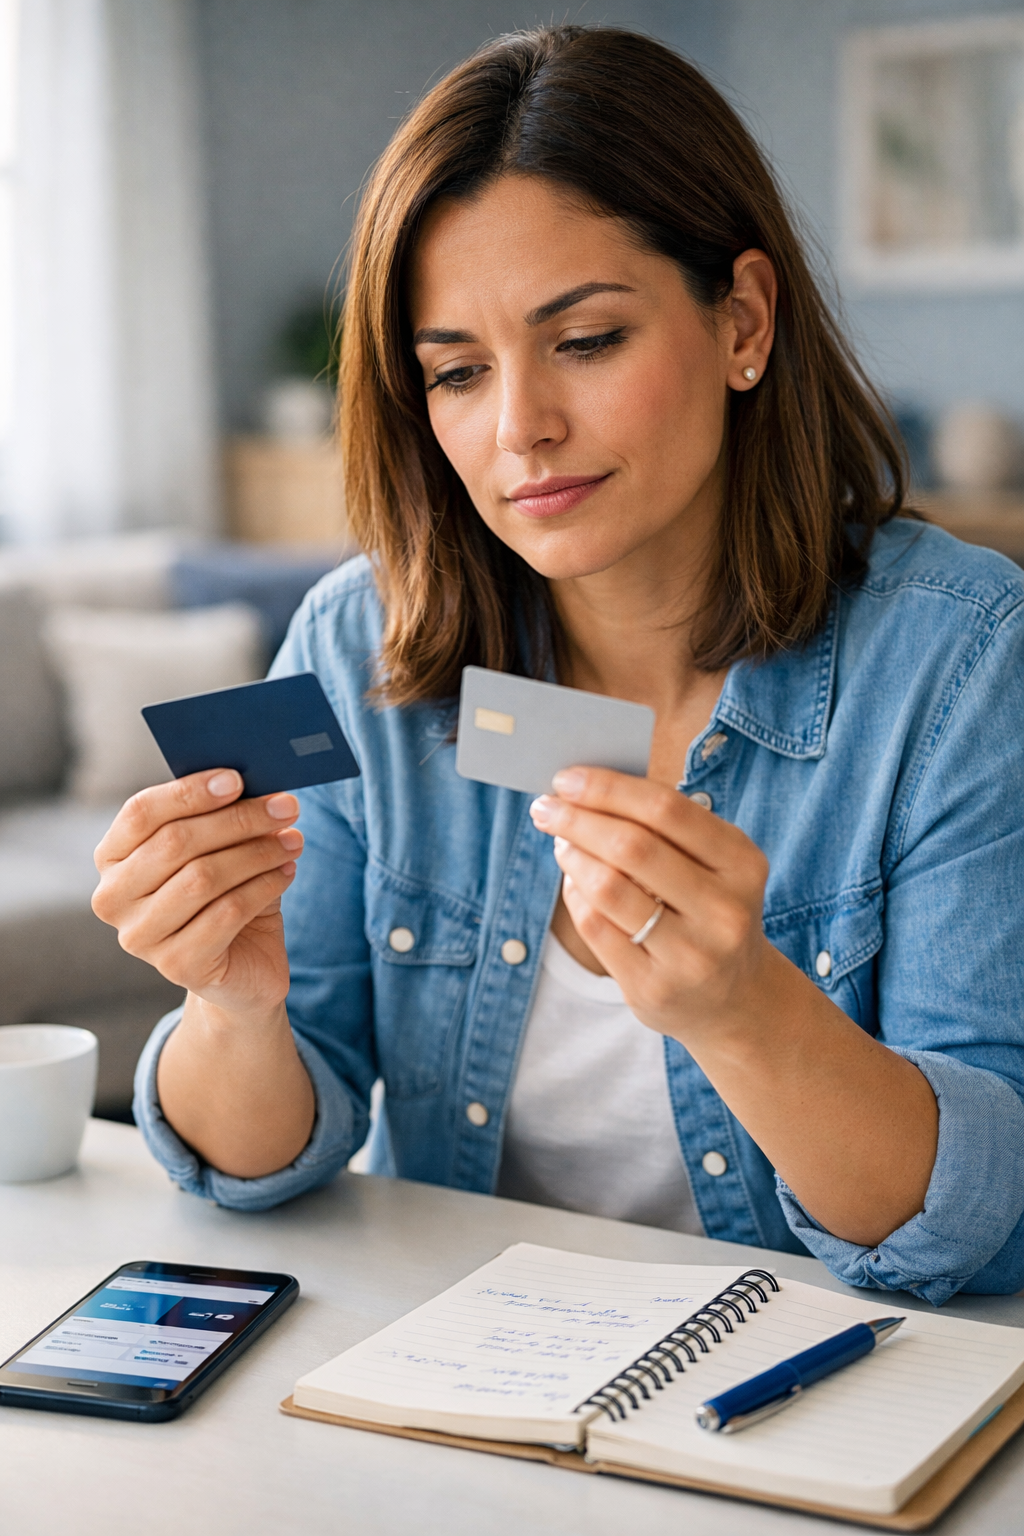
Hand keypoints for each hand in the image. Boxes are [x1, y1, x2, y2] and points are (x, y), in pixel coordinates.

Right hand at [92, 771, 303, 1019]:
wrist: (242, 967)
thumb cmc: (226, 895)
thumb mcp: (219, 850)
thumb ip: (220, 815)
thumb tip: (250, 782)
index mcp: (112, 858)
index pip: (140, 813)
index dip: (188, 792)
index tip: (237, 779)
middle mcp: (113, 898)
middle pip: (176, 842)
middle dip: (238, 819)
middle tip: (287, 806)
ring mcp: (140, 937)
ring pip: (203, 878)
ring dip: (257, 853)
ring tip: (293, 840)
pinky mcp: (177, 965)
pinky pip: (226, 913)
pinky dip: (263, 886)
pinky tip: (287, 872)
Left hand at [529, 767, 770, 1043]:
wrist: (734, 1000)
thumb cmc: (710, 911)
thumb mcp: (715, 866)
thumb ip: (666, 828)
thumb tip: (586, 789)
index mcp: (742, 864)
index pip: (666, 810)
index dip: (609, 788)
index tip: (566, 778)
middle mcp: (724, 910)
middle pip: (632, 847)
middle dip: (578, 819)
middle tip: (545, 808)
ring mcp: (691, 955)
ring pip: (607, 888)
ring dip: (571, 855)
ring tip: (560, 842)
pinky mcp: (653, 988)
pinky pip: (595, 927)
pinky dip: (574, 895)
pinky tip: (572, 882)